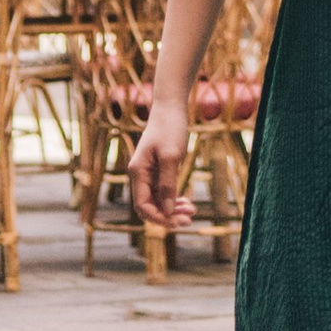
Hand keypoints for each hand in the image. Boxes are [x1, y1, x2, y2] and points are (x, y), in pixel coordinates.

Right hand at [128, 96, 195, 230]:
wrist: (171, 108)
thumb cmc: (169, 128)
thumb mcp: (171, 156)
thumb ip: (168, 184)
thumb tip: (167, 211)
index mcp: (138, 172)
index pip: (142, 206)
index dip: (159, 218)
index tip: (178, 221)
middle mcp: (140, 175)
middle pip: (149, 206)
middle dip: (168, 216)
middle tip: (189, 220)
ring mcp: (148, 173)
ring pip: (157, 201)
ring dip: (173, 210)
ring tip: (192, 211)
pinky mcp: (158, 170)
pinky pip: (163, 193)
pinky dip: (174, 199)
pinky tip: (187, 202)